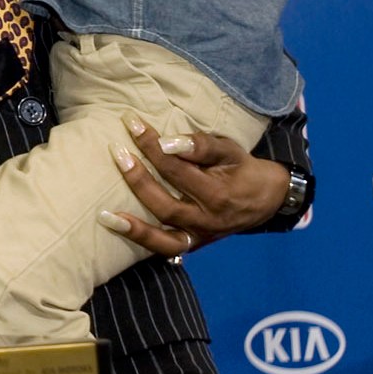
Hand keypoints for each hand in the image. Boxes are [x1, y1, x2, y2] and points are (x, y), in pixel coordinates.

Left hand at [101, 114, 290, 257]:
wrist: (268, 198)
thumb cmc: (243, 169)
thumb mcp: (230, 150)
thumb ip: (201, 146)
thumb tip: (168, 142)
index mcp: (219, 195)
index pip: (176, 169)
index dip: (152, 145)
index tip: (130, 123)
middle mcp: (208, 220)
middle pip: (166, 204)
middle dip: (138, 178)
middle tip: (116, 152)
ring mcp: (201, 236)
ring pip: (164, 239)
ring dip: (134, 228)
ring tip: (104, 214)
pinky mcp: (196, 245)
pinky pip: (168, 250)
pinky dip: (144, 242)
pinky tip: (119, 230)